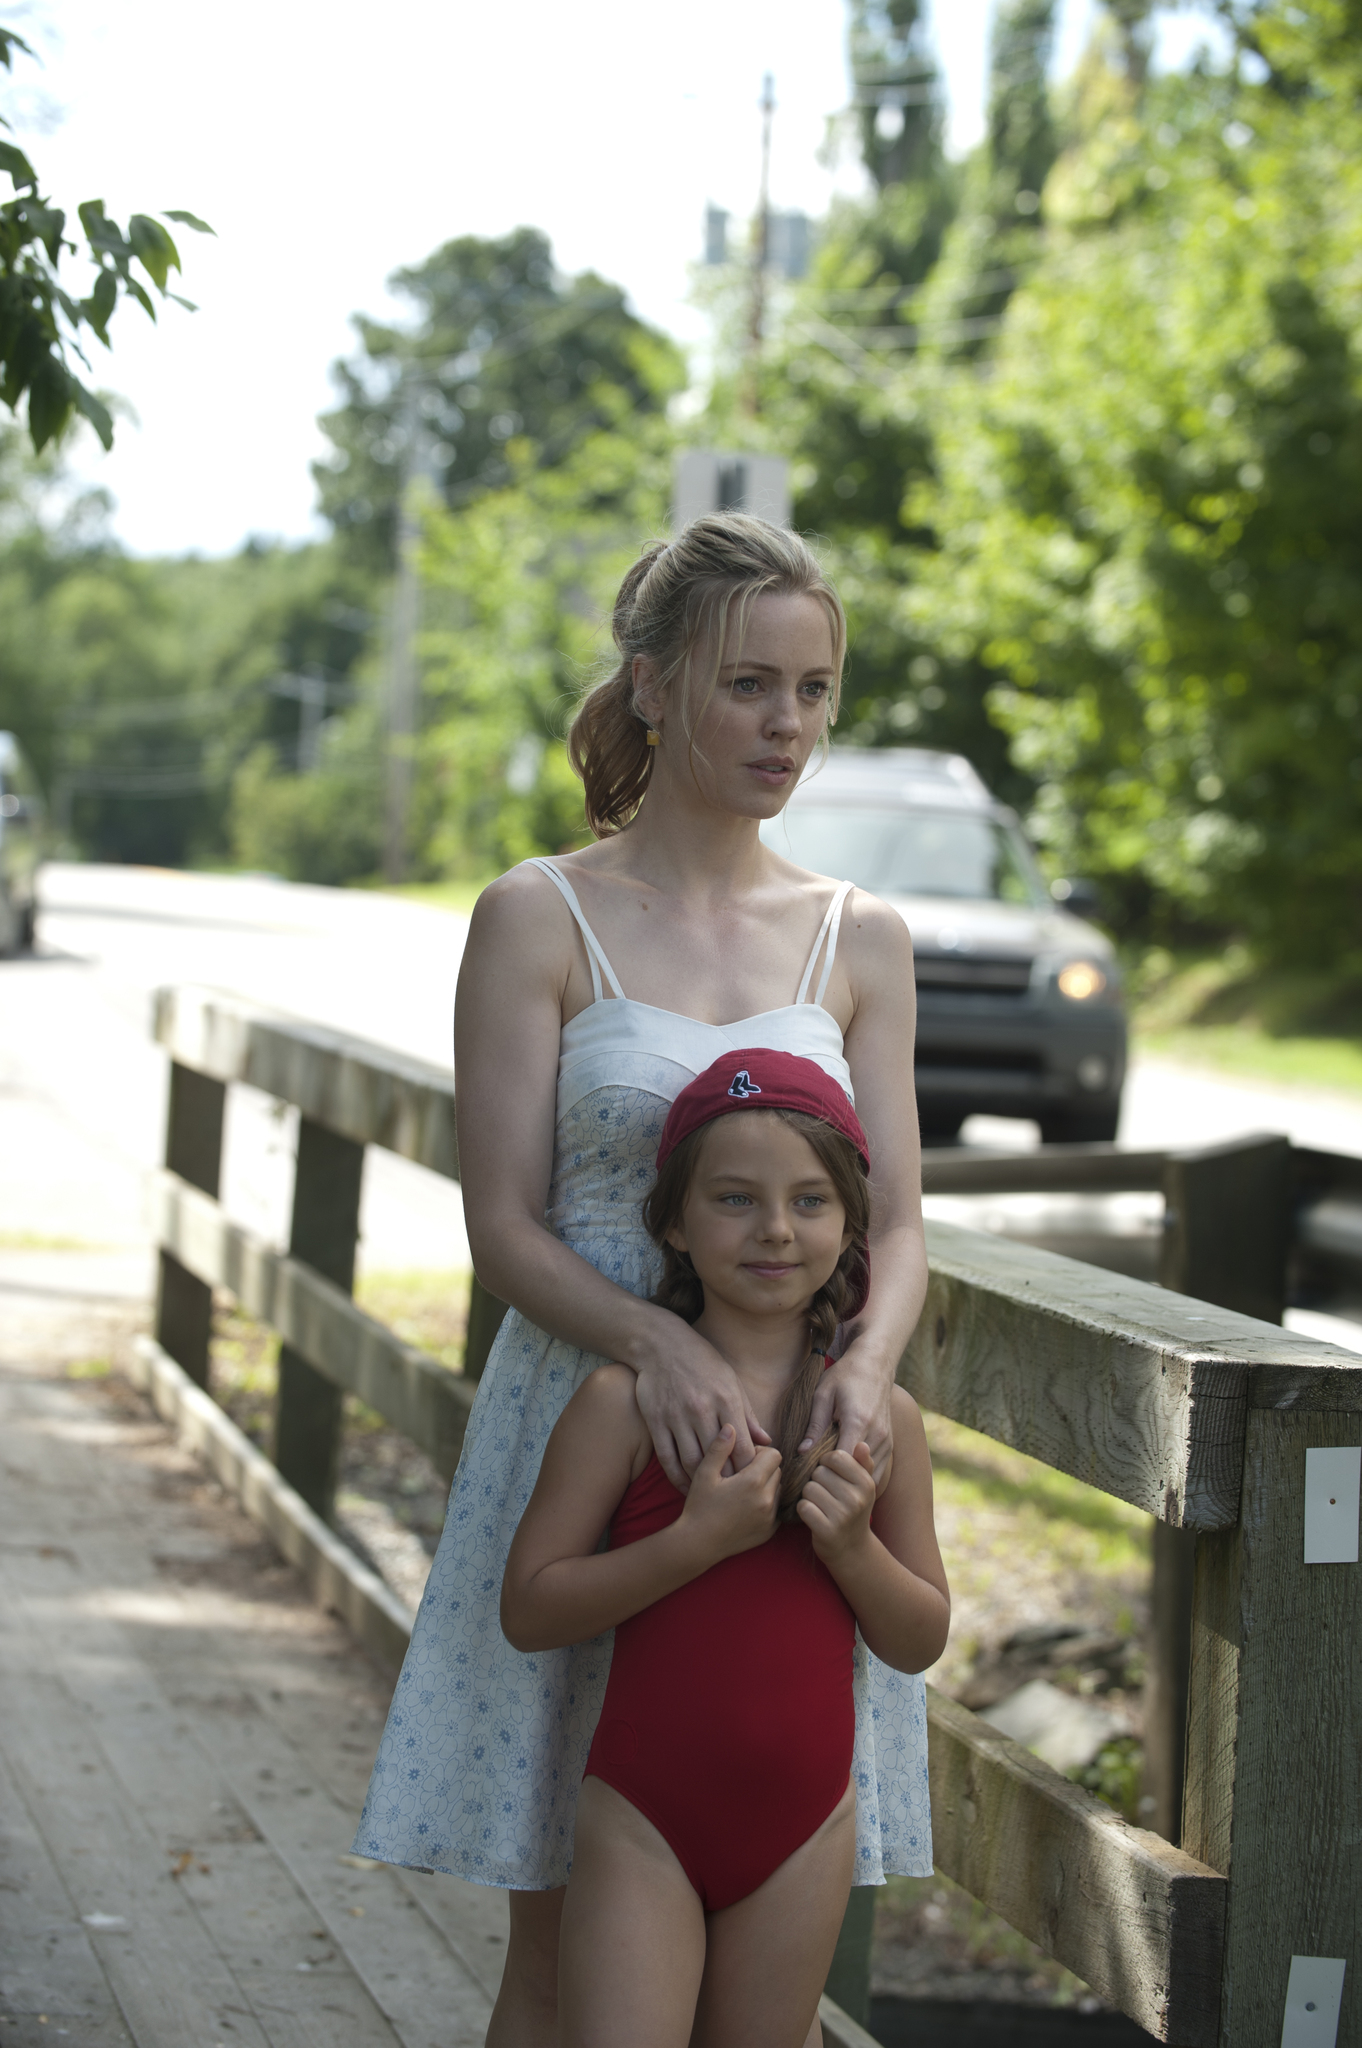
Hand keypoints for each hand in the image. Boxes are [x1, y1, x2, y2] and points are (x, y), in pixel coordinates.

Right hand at [634, 1318, 769, 1490]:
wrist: (661, 1344)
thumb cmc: (702, 1362)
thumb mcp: (731, 1381)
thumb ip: (747, 1414)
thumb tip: (766, 1441)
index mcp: (725, 1399)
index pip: (742, 1445)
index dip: (750, 1468)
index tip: (754, 1481)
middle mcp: (702, 1409)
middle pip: (719, 1458)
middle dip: (729, 1481)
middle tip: (736, 1496)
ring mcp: (676, 1416)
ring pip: (692, 1462)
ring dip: (703, 1483)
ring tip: (713, 1496)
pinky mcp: (656, 1421)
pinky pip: (667, 1458)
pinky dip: (677, 1478)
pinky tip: (686, 1487)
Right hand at [678, 1428, 781, 1564]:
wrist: (697, 1544)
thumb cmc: (698, 1506)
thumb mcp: (704, 1473)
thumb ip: (720, 1448)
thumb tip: (731, 1426)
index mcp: (753, 1481)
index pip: (774, 1454)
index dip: (759, 1452)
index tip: (741, 1459)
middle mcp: (767, 1499)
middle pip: (777, 1471)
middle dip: (762, 1468)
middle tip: (740, 1474)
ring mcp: (770, 1518)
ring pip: (777, 1489)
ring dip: (765, 1486)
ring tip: (741, 1490)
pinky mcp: (769, 1532)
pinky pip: (775, 1509)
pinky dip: (765, 1504)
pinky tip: (745, 1506)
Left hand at [796, 1442, 876, 1566]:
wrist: (852, 1549)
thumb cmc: (853, 1510)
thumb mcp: (863, 1487)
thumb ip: (862, 1463)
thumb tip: (862, 1444)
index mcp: (866, 1483)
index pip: (836, 1457)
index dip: (826, 1463)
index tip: (831, 1475)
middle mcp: (857, 1499)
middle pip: (819, 1472)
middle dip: (817, 1481)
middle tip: (826, 1495)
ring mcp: (842, 1516)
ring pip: (809, 1488)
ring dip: (809, 1496)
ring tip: (820, 1505)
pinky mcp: (827, 1530)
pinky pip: (803, 1507)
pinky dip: (804, 1510)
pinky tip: (814, 1516)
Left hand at [799, 1336, 894, 1485]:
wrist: (875, 1364)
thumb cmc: (846, 1375)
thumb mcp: (823, 1394)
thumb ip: (814, 1424)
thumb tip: (802, 1452)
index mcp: (858, 1422)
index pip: (843, 1461)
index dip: (826, 1468)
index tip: (812, 1466)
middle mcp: (877, 1434)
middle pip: (857, 1472)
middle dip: (838, 1477)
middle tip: (819, 1474)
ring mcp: (887, 1440)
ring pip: (870, 1475)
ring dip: (852, 1479)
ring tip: (832, 1473)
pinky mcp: (890, 1443)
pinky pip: (879, 1470)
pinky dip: (863, 1475)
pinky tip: (847, 1472)